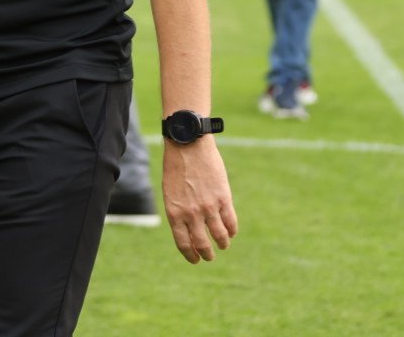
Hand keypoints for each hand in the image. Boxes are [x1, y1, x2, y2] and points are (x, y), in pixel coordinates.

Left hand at [161, 138, 236, 263]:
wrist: (188, 145)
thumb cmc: (176, 167)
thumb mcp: (171, 192)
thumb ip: (179, 210)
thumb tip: (189, 228)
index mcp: (175, 213)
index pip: (183, 244)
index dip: (190, 255)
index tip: (195, 259)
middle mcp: (191, 214)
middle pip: (202, 244)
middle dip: (207, 254)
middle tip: (210, 256)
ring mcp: (208, 207)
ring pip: (220, 236)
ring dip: (222, 244)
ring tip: (223, 245)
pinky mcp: (223, 198)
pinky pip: (231, 222)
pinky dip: (232, 230)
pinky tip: (231, 232)